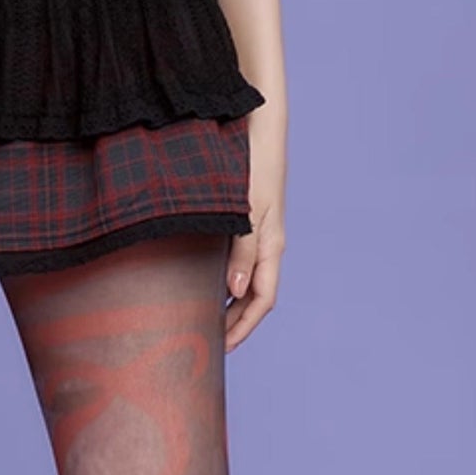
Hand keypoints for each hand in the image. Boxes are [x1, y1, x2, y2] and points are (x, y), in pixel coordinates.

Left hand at [224, 106, 286, 353]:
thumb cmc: (255, 163)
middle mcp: (266, 244)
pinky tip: (204, 284)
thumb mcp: (247, 209)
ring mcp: (258, 233)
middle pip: (254, 297)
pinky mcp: (247, 221)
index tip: (222, 348)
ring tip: (204, 321)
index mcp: (271, 246)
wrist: (261, 126)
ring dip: (228, 304)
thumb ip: (242, 249)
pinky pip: (238, 261)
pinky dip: (224, 280)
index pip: (262, 300)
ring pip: (246, 281)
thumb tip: (235, 290)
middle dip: (234, 323)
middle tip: (208, 343)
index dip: (243, 327)